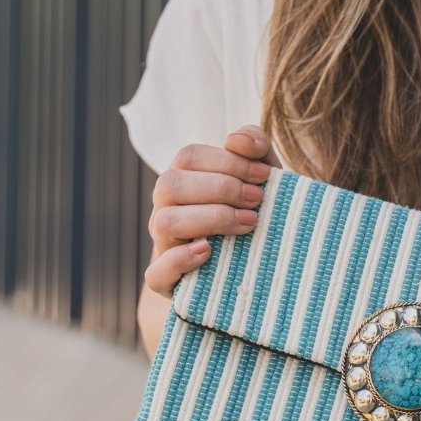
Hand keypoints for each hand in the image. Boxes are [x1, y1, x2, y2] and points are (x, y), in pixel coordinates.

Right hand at [144, 124, 280, 297]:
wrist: (257, 268)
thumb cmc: (255, 213)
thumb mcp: (262, 178)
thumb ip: (256, 148)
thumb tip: (236, 139)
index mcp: (184, 179)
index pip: (189, 156)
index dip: (227, 162)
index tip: (264, 176)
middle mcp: (166, 208)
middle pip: (170, 184)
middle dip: (220, 188)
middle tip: (257, 199)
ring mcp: (163, 245)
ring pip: (164, 222)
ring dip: (209, 218)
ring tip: (248, 223)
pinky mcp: (167, 281)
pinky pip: (156, 272)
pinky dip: (180, 261)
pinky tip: (209, 251)